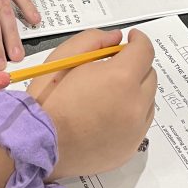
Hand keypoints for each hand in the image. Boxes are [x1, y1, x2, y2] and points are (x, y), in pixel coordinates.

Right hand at [28, 28, 156, 178]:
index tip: (130, 38)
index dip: (138, 40)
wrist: (37, 144)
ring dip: (135, 91)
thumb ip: (94, 40)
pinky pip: (140, 124)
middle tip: (114, 66)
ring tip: (109, 93)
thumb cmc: (48, 98)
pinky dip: (131, 114)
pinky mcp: (130, 149)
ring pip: (148, 101)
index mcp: (120, 78)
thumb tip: (117, 39)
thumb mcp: (65, 57)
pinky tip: (108, 114)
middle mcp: (135, 105)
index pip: (145, 51)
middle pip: (150, 76)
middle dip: (136, 65)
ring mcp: (135, 131)